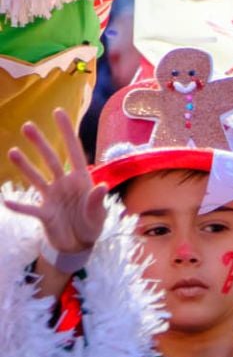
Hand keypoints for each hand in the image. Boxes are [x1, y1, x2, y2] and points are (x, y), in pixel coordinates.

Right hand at [6, 112, 108, 257]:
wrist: (79, 244)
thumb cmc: (92, 223)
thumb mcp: (99, 214)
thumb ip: (97, 201)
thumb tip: (100, 186)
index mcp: (81, 179)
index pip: (74, 151)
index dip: (67, 132)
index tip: (58, 112)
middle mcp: (64, 184)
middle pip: (51, 160)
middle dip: (40, 143)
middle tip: (27, 126)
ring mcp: (51, 197)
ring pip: (36, 178)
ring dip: (25, 166)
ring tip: (12, 152)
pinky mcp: (43, 213)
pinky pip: (29, 208)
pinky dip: (19, 206)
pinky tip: (6, 199)